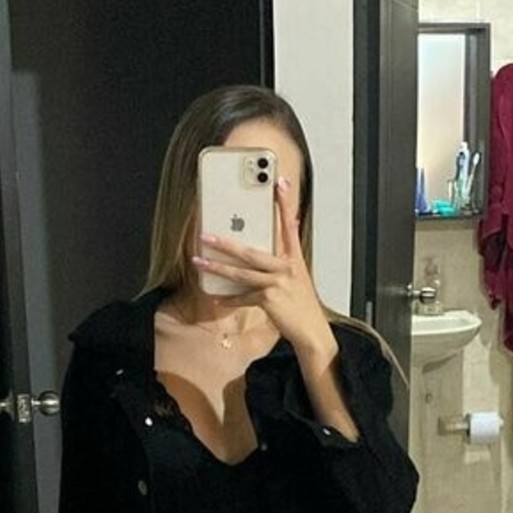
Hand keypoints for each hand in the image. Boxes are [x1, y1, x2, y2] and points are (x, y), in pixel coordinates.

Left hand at [192, 178, 335, 358]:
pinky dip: (230, 298)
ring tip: (200, 262)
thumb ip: (288, 256)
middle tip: (206, 234)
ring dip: (217, 267)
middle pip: (251, 250)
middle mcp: (287, 267)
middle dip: (226, 243)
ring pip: (241, 272)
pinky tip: (217, 298)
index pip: (289, 224)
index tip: (280, 182)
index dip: (285, 203)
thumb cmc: (302, 304)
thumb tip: (291, 229)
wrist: (312, 330)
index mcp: (294, 258)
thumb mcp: (298, 276)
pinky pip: (243, 296)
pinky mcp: (270, 299)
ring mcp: (278, 282)